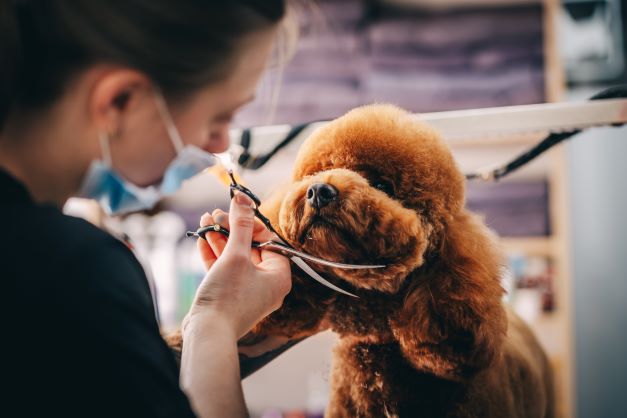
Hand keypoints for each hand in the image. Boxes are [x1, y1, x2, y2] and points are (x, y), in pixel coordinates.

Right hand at [184, 191, 291, 339]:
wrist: (207, 333)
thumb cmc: (228, 297)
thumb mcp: (236, 255)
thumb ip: (240, 225)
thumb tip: (242, 198)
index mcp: (279, 276)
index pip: (270, 241)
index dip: (252, 224)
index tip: (236, 210)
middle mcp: (267, 285)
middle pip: (250, 248)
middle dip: (231, 229)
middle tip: (216, 213)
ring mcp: (247, 291)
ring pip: (235, 258)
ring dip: (220, 238)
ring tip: (205, 221)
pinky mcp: (229, 296)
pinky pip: (225, 270)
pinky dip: (214, 254)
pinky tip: (202, 238)